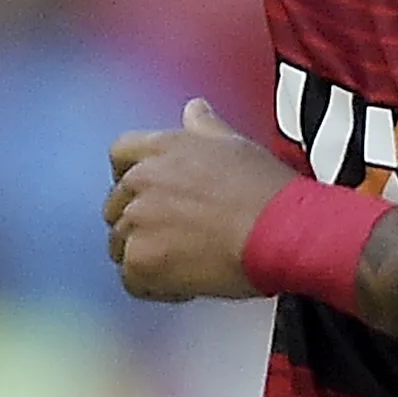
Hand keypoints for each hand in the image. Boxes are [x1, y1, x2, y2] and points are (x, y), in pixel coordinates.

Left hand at [104, 99, 290, 302]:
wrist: (281, 231)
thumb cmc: (267, 191)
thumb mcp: (237, 146)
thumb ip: (206, 128)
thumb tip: (193, 110)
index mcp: (163, 149)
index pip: (120, 154)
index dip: (131, 175)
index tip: (148, 192)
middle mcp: (142, 181)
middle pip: (116, 205)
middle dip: (139, 221)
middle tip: (176, 236)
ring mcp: (137, 221)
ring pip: (120, 244)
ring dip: (146, 254)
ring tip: (185, 262)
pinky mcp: (140, 260)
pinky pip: (132, 280)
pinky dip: (155, 286)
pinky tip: (187, 283)